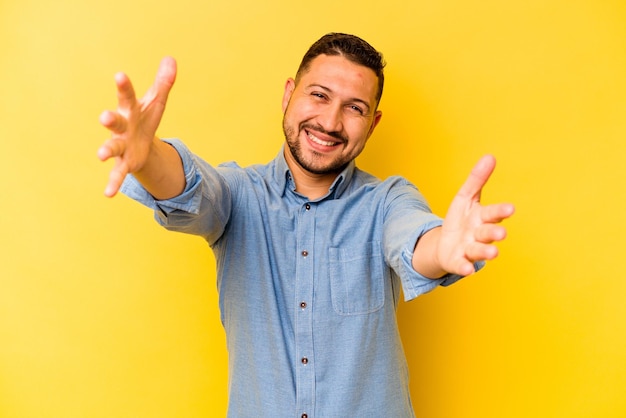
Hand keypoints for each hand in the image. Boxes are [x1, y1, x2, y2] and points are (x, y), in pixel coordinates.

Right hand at [97, 57, 176, 196]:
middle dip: (109, 119)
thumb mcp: (157, 102)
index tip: (120, 75)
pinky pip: (117, 174)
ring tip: (100, 155)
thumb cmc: (145, 118)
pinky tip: (108, 194)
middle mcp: (121, 127)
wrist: (140, 143)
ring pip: (111, 147)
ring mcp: (120, 145)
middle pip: (115, 121)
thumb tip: (171, 59)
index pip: (127, 96)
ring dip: (106, 150)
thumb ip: (164, 83)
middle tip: (103, 117)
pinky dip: (113, 183)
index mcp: (130, 110)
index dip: (124, 86)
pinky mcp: (124, 163)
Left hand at [435, 155, 514, 275]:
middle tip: (502, 233)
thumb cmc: (461, 220)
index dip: (500, 211)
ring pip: (478, 251)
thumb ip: (477, 180)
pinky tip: (467, 269)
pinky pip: (462, 266)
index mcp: (482, 217)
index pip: (492, 213)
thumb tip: (490, 156)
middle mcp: (479, 235)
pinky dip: (465, 268)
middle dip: (494, 232)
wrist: (444, 245)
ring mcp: (469, 250)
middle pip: (487, 233)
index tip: (510, 208)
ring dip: (485, 252)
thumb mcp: (465, 197)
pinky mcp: (458, 262)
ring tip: (493, 253)